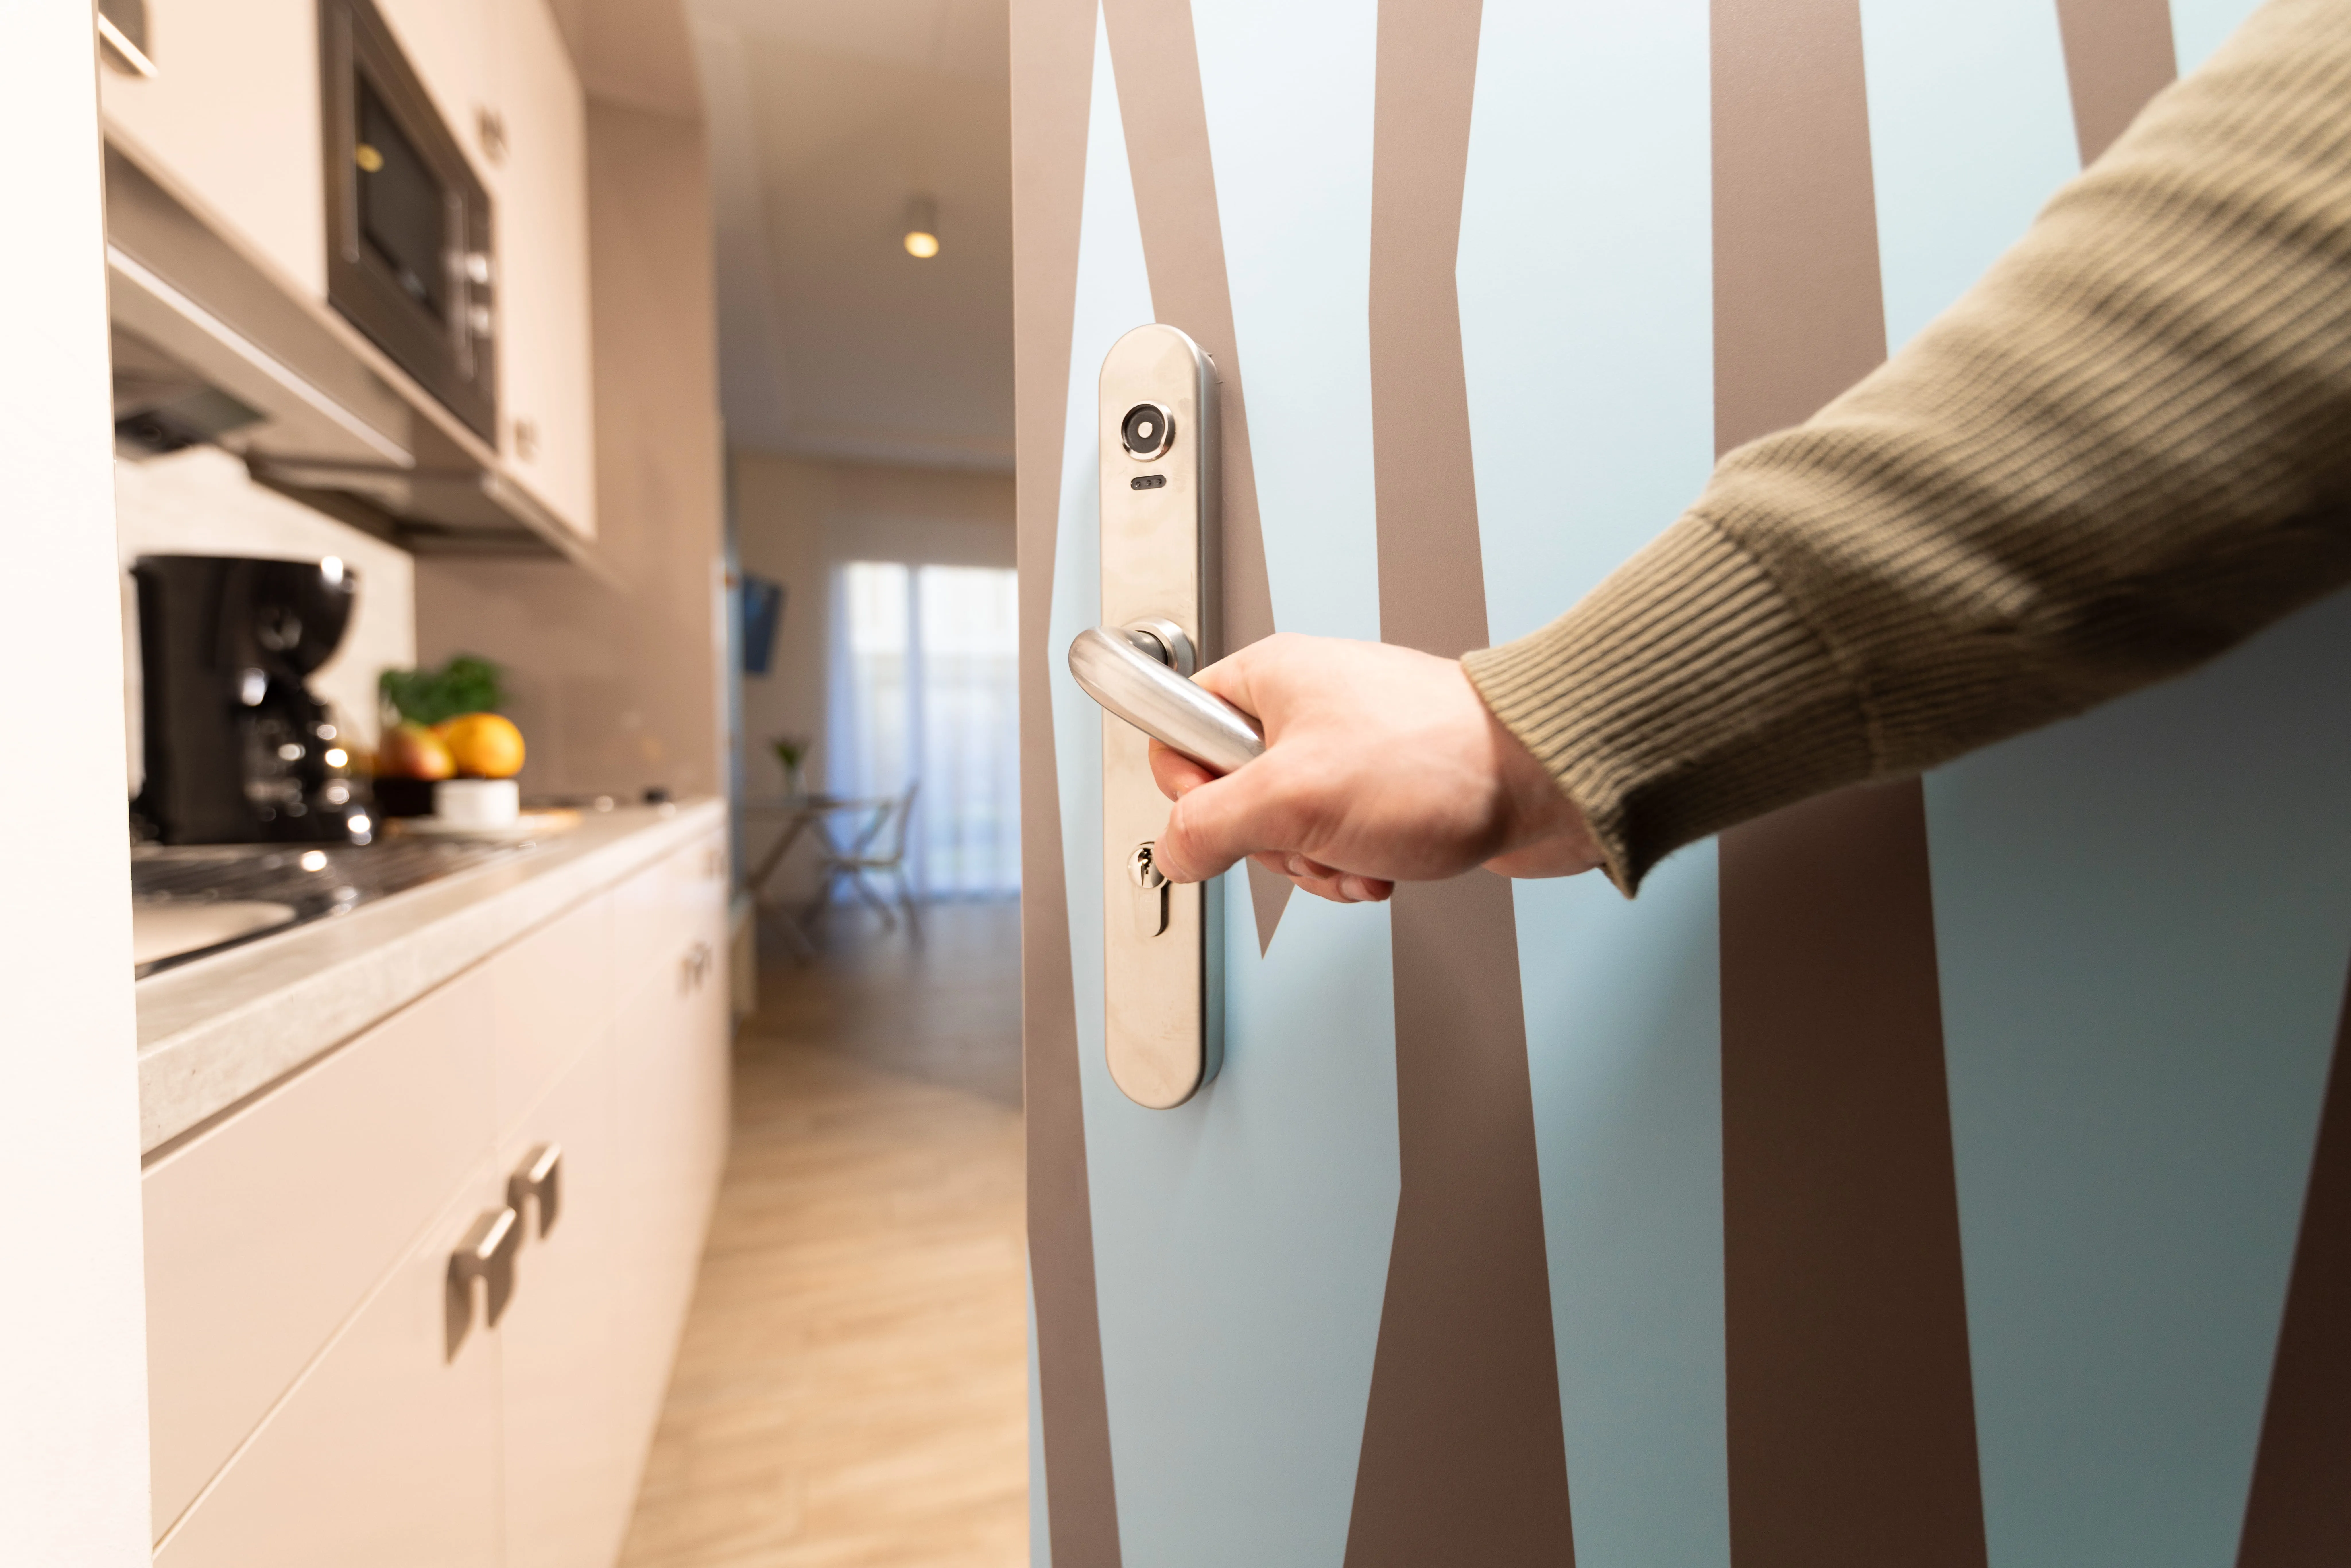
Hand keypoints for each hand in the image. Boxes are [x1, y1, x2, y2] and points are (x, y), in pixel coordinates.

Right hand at [1146, 633, 1604, 903]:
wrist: (1544, 777)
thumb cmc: (1438, 761)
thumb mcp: (1291, 796)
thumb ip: (1210, 825)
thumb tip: (1173, 850)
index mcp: (1270, 681)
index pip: (1179, 730)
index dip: (1192, 787)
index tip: (1226, 814)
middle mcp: (1306, 706)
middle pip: (1234, 795)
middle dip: (1272, 842)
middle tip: (1312, 837)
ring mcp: (1348, 748)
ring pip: (1289, 827)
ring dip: (1319, 861)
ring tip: (1361, 853)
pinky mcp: (1387, 785)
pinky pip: (1339, 838)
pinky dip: (1356, 864)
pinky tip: (1385, 864)